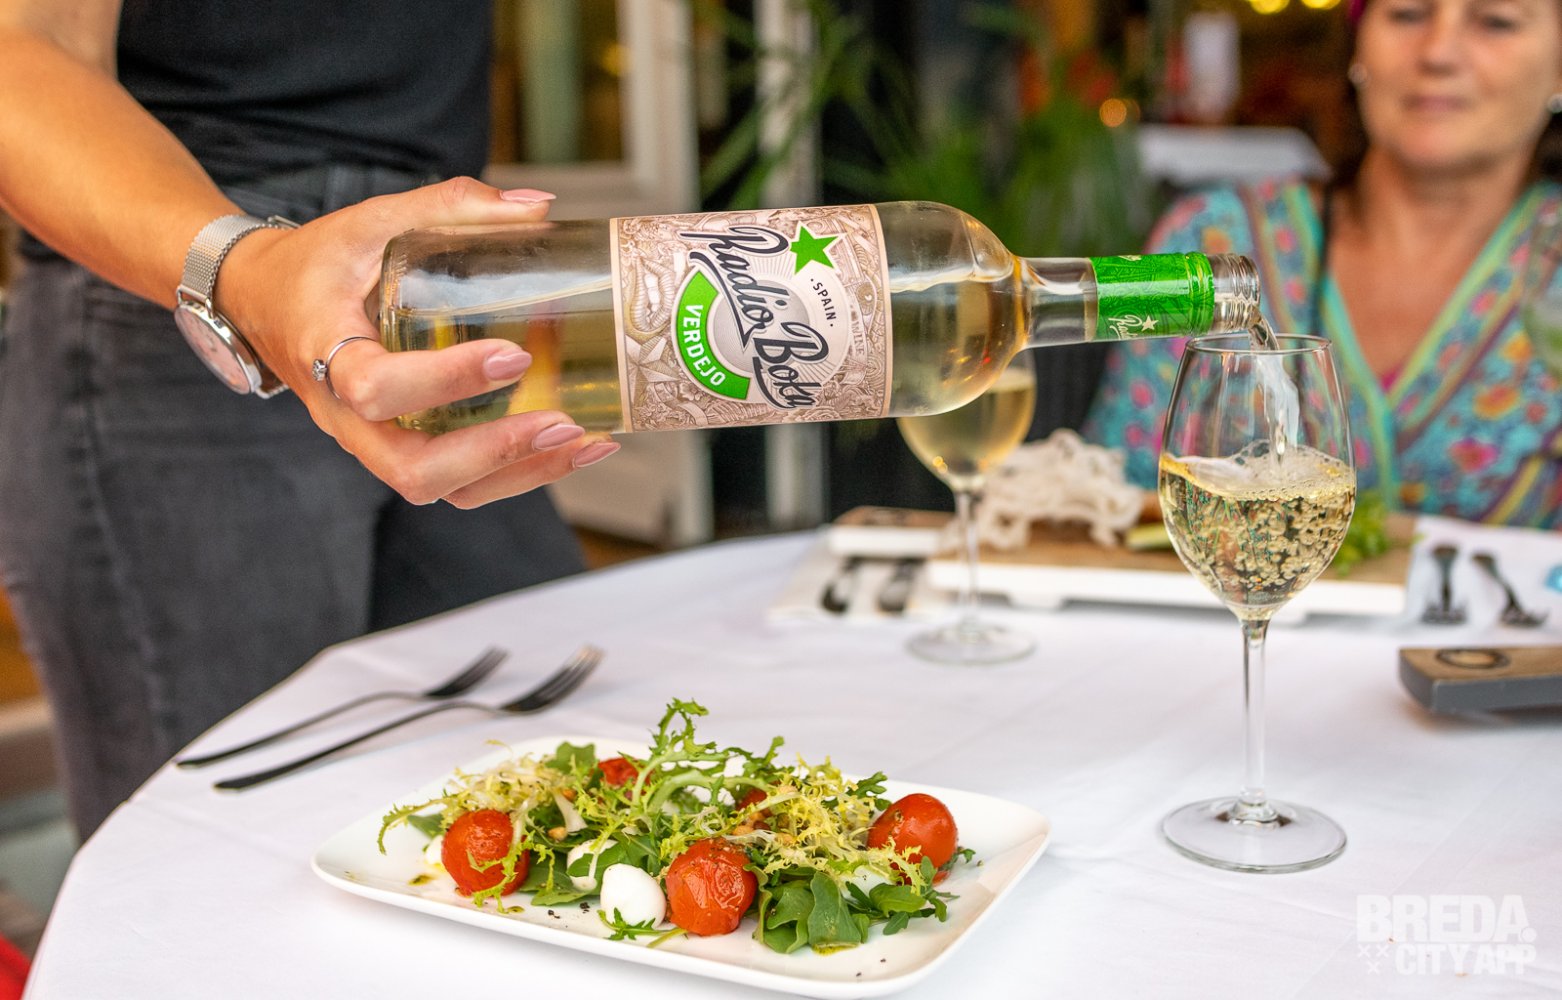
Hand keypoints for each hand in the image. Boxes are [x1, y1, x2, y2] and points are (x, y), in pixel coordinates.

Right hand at [214, 177, 617, 507]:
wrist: (265, 302)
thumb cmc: (319, 263)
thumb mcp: (371, 221)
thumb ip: (449, 209)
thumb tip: (538, 209)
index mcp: (324, 350)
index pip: (374, 386)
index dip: (444, 380)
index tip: (512, 355)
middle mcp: (344, 414)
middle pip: (411, 470)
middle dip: (493, 453)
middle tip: (560, 421)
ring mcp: (371, 441)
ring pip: (440, 488)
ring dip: (517, 474)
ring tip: (584, 442)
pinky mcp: (399, 448)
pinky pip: (456, 483)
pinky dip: (517, 474)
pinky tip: (573, 449)